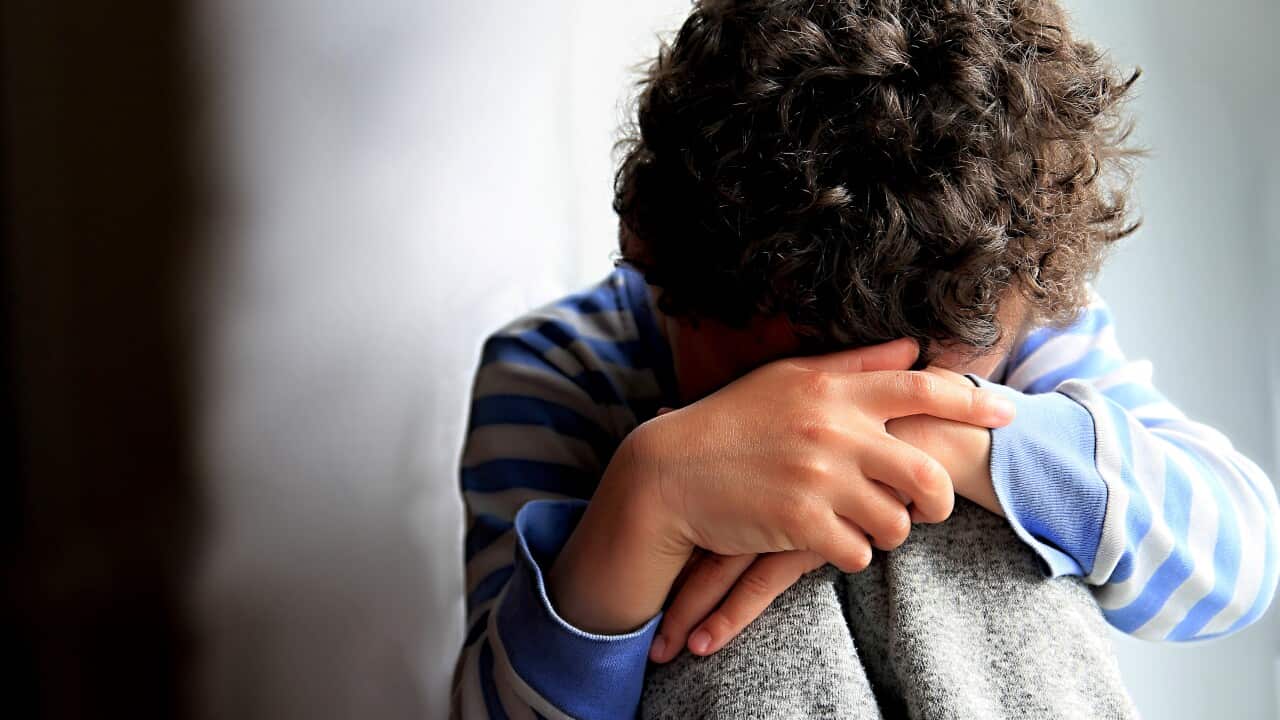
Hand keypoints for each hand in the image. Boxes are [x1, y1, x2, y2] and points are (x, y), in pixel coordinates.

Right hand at [548, 339, 1014, 636]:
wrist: (670, 473)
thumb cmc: (732, 423)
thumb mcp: (789, 380)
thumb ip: (855, 366)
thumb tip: (914, 349)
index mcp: (833, 390)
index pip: (922, 388)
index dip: (973, 400)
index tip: (1007, 412)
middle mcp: (832, 430)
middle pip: (926, 473)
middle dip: (937, 498)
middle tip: (926, 506)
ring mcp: (817, 479)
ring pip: (896, 522)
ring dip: (888, 529)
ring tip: (862, 522)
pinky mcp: (799, 524)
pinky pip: (858, 553)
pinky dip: (851, 552)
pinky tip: (827, 540)